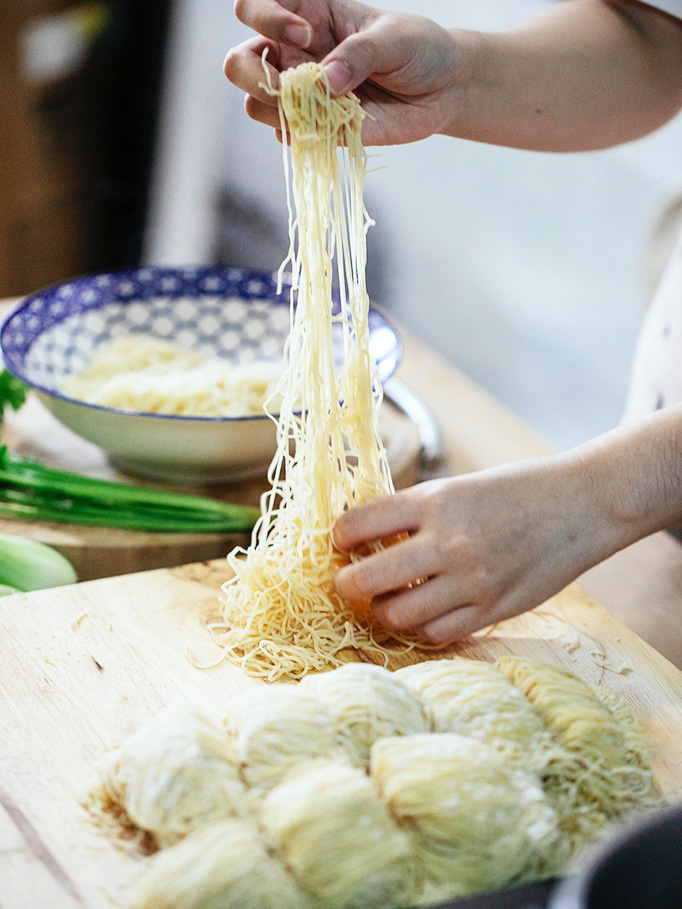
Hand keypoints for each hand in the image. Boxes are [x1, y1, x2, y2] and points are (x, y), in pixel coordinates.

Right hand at [224, 0, 464, 144]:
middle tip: (293, 84)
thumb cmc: (417, 49)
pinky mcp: (315, 128)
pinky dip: (305, 135)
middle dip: (255, 74)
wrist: (443, 90)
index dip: (265, 17)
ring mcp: (300, 93)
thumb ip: (360, 54)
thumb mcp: (395, 38)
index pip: (252, 6)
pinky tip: (337, 126)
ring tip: (323, 109)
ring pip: (256, 104)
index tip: (305, 34)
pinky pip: (288, 136)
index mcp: (305, 12)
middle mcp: (292, 53)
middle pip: (239, 63)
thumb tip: (327, 82)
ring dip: (280, 110)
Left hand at [333, 456, 614, 643]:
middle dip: (346, 584)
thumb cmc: (515, 490)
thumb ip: (414, 512)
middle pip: (365, 579)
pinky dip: (422, 626)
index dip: (339, 537)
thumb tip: (363, 536)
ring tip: (389, 598)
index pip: (358, 524)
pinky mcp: (492, 610)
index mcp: (435, 500)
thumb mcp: (458, 486)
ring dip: (384, 609)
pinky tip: (425, 610)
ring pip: (397, 616)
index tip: (341, 543)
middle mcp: (448, 542)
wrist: (580, 505)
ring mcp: (471, 581)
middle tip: (347, 581)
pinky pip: (436, 633)